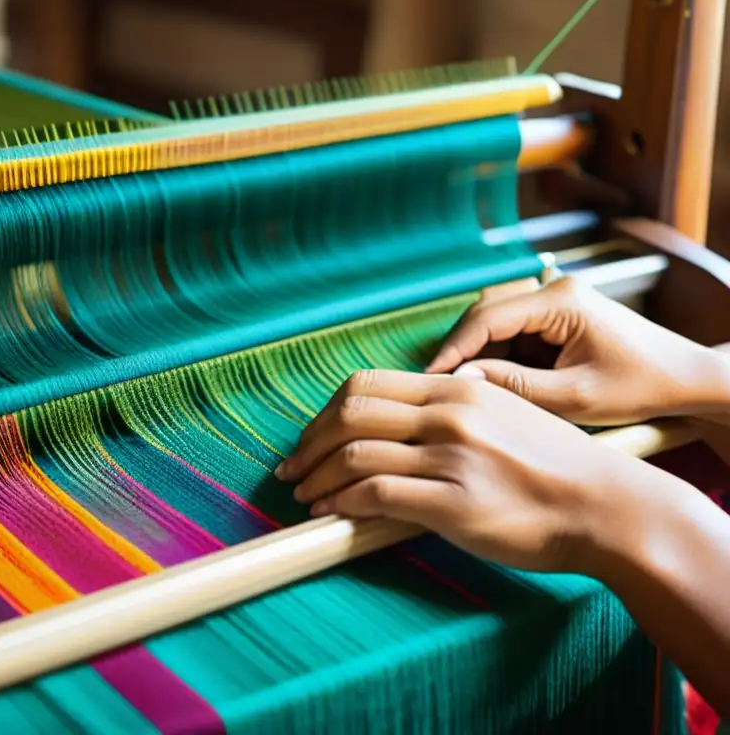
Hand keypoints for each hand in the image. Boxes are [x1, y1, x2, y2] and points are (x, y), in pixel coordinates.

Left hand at [276, 369, 665, 573]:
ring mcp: (451, 457)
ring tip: (302, 494)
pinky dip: (340, 503)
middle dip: (308, 442)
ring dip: (315, 475)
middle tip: (291, 468)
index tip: (309, 438)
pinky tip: (329, 514)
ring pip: (354, 453)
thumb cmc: (556, 467)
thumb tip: (397, 423)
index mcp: (457, 388)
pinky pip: (374, 495)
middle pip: (349, 411)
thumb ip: (451, 410)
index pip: (366, 385)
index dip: (324, 413)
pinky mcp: (454, 503)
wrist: (607, 506)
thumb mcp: (504, 415)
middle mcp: (450, 413)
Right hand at [424, 277, 729, 425]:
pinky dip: (501, 359)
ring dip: (481, 357)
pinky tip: (494, 384)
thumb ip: (514, 386)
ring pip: (498, 326)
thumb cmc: (642, 386)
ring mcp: (557, 303)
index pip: (488, 317)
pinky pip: (515, 335)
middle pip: (487, 316)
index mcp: (562, 302)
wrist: (686, 378)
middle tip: (438, 385)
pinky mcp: (558, 318)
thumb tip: (461, 379)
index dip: (454, 347)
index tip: (429, 375)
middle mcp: (556, 292)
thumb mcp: (573, 397)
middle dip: (462, 351)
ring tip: (465, 391)